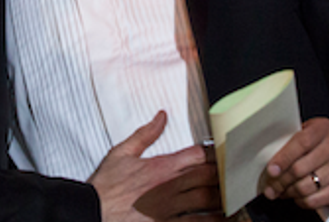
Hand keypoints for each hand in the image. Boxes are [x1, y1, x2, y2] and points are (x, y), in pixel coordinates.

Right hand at [89, 111, 224, 221]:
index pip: (198, 154)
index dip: (214, 152)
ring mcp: (171, 209)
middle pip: (209, 177)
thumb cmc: (105, 186)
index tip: (221, 153)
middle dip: (224, 174)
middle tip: (234, 173)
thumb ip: (145, 134)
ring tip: (234, 196)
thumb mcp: (121, 153)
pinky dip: (212, 221)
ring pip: (208, 201)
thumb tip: (161, 116)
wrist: (93, 211)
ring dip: (223, 198)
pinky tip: (223, 219)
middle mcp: (170, 187)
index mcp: (161, 167)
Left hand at [262, 117, 328, 210]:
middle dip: (281, 181)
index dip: (284, 158)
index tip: (271, 171)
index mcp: (323, 128)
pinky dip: (302, 202)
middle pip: (301, 168)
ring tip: (280, 192)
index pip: (301, 143)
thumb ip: (287, 142)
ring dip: (289, 193)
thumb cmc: (313, 143)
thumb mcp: (301, 133)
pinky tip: (296, 197)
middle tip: (270, 188)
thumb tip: (265, 160)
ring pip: (307, 187)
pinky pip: (318, 200)